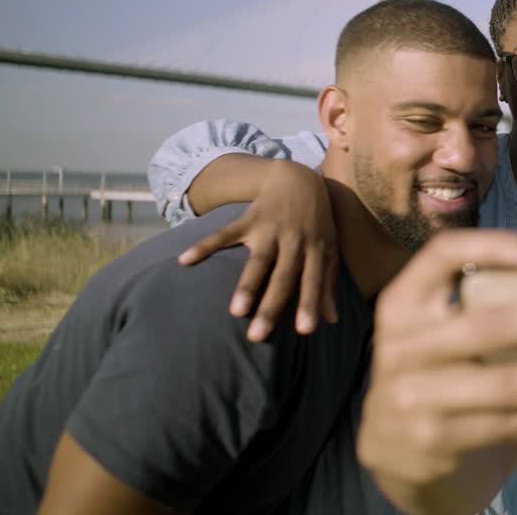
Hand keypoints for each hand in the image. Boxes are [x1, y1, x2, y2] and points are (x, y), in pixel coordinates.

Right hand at [178, 159, 337, 340]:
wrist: (299, 179)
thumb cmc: (316, 222)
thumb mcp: (328, 248)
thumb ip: (327, 283)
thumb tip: (331, 320)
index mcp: (316, 249)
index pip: (312, 281)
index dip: (310, 304)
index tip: (304, 331)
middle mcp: (294, 240)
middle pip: (282, 277)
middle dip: (271, 307)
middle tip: (258, 337)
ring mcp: (270, 229)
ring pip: (258, 260)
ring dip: (246, 285)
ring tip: (234, 312)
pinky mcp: (248, 218)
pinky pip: (225, 233)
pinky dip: (205, 246)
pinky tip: (185, 260)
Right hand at [359, 230, 516, 514]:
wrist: (391, 447)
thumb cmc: (439, 369)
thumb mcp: (439, 331)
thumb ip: (485, 307)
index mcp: (403, 301)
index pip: (443, 255)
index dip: (495, 247)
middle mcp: (401, 346)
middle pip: (488, 325)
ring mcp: (414, 396)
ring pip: (506, 383)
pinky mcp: (434, 439)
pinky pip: (509, 423)